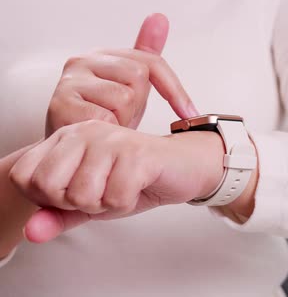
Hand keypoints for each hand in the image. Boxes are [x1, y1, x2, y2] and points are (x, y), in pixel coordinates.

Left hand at [9, 120, 224, 241]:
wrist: (187, 166)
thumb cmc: (138, 179)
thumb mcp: (92, 200)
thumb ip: (59, 214)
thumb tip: (30, 232)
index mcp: (66, 137)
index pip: (23, 176)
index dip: (48, 198)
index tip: (78, 191)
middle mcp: (84, 132)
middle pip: (49, 187)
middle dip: (77, 203)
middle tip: (103, 191)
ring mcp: (110, 140)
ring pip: (83, 195)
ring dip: (106, 204)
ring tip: (122, 187)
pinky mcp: (136, 153)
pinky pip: (115, 197)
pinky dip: (126, 202)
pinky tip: (138, 187)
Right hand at [45, 13, 197, 136]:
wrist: (75, 151)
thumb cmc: (104, 118)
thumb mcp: (132, 87)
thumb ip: (147, 54)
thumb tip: (159, 17)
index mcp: (103, 56)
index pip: (150, 62)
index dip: (174, 89)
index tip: (189, 112)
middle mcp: (82, 61)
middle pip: (138, 76)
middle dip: (137, 105)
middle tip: (120, 117)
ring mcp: (69, 80)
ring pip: (124, 97)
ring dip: (122, 120)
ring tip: (108, 124)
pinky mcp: (61, 103)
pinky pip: (106, 117)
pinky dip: (108, 131)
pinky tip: (97, 132)